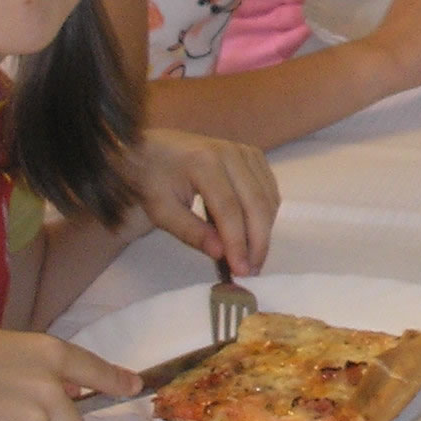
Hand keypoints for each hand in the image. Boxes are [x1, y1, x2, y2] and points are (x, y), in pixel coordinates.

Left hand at [125, 127, 279, 276]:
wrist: (152, 149)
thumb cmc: (152, 179)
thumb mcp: (161, 211)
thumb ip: (191, 232)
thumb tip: (222, 254)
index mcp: (204, 162)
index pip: (229, 208)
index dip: (237, 242)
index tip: (240, 270)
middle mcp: (231, 153)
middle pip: (256, 202)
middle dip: (258, 241)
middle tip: (252, 270)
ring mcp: (246, 152)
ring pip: (268, 197)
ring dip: (265, 231)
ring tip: (252, 258)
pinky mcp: (253, 156)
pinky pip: (269, 190)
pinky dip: (266, 215)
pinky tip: (254, 234)